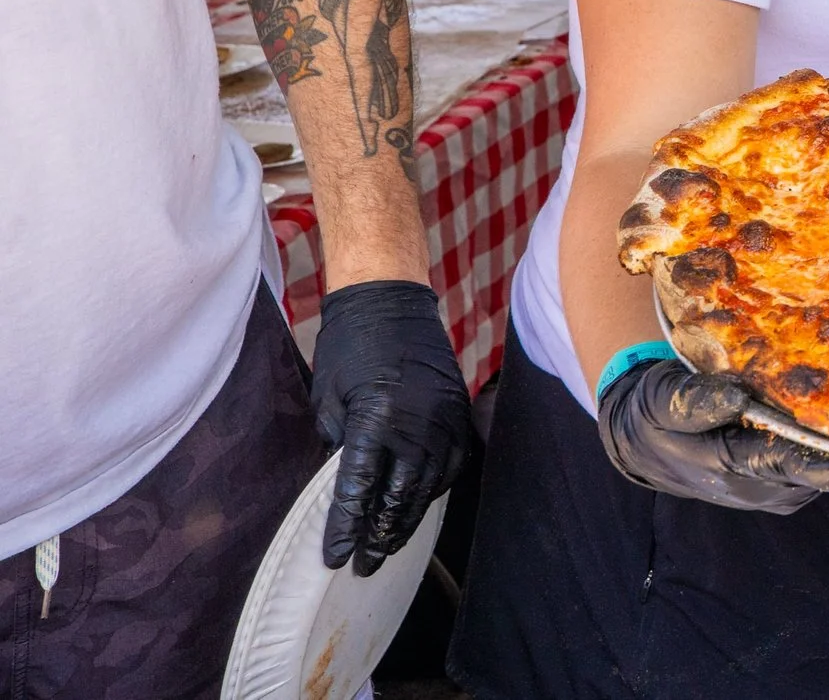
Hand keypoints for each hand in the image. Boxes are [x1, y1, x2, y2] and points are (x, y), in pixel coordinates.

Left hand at [310, 280, 475, 575]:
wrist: (389, 304)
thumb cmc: (349, 350)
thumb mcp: (328, 401)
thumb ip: (337, 448)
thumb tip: (343, 490)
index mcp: (376, 420)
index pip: (359, 491)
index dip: (347, 529)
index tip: (337, 557)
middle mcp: (416, 424)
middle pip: (399, 498)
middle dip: (379, 537)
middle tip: (364, 565)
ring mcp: (444, 419)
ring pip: (429, 488)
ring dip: (407, 521)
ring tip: (389, 547)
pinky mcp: (458, 412)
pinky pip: (452, 465)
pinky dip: (434, 491)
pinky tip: (418, 507)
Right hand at [598, 358, 828, 511]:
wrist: (643, 441)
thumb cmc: (656, 415)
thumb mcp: (662, 402)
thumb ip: (694, 402)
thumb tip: (738, 397)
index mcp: (727, 465)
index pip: (786, 465)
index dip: (827, 464)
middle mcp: (752, 487)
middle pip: (810, 474)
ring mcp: (762, 490)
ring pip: (812, 477)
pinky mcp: (770, 484)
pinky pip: (806, 473)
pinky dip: (824, 455)